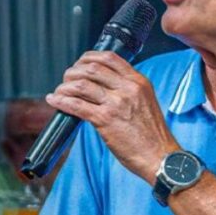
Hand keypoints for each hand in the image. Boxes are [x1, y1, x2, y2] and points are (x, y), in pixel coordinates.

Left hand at [46, 51, 178, 183]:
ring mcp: (117, 104)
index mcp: (139, 82)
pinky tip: (54, 101)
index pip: (110, 58)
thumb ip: (128, 90)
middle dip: (74, 71)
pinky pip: (77, 105)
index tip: (80, 63)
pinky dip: (61, 101)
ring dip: (65, 86)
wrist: (161, 157)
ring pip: (82, 84)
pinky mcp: (106, 120)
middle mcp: (128, 89)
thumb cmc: (153, 135)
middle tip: (67, 79)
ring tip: (60, 92)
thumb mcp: (145, 102)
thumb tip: (102, 86)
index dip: (89, 57)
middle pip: (92, 68)